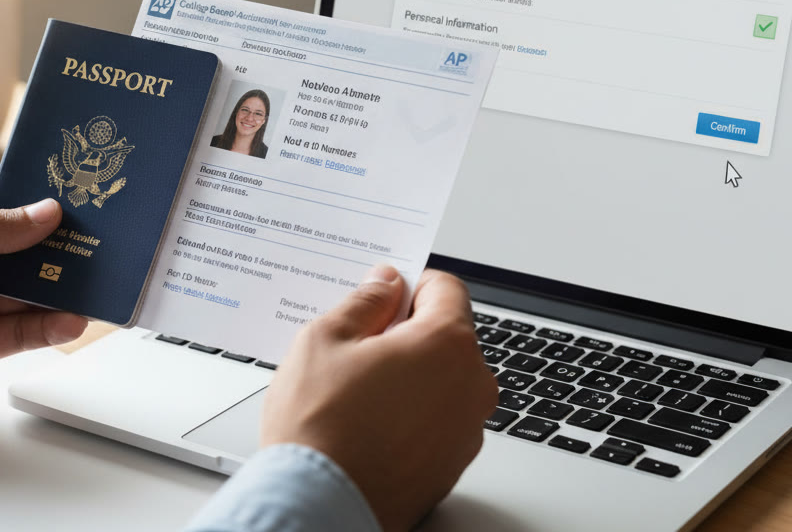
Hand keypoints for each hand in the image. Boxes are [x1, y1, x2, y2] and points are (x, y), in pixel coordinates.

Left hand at [0, 176, 87, 422]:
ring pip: (28, 291)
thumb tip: (43, 213)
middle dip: (58, 244)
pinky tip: (71, 319)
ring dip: (60, 286)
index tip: (76, 190)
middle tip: (100, 238)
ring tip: (94, 281)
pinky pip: (21, 332)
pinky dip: (48, 326)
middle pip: (22, 247)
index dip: (34, 196)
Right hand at [262, 267, 495, 530]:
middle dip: (404, 333)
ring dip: (407, 375)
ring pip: (440, 381)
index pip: (445, 287)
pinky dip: (408, 414)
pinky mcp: (451, 466)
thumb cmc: (320, 428)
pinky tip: (365, 423)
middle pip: (445, 336)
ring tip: (353, 391)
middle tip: (354, 345)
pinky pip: (434, 421)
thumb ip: (364, 302)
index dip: (408, 283)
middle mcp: (471, 387)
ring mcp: (466, 431)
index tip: (381, 292)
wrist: (320, 507)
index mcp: (448, 345)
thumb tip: (383, 285)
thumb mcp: (325, 339)